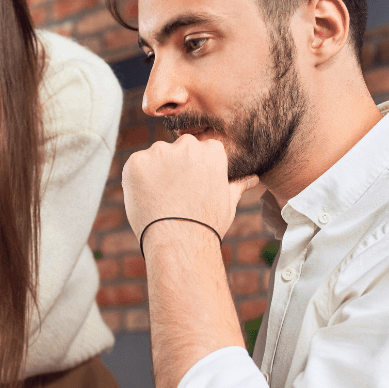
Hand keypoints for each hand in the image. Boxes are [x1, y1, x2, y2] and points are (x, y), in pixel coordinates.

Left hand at [122, 134, 257, 241]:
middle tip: (175, 195)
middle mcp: (186, 145)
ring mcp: (159, 152)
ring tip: (161, 200)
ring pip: (154, 158)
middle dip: (174, 167)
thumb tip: (253, 178)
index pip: (200, 150)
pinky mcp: (136, 162)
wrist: (180, 242)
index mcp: (211, 150)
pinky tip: (148, 199)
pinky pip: (135, 167)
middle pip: (176, 150)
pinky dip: (137, 181)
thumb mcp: (228, 202)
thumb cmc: (207, 224)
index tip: (193, 188)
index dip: (194, 171)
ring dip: (154, 173)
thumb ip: (237, 184)